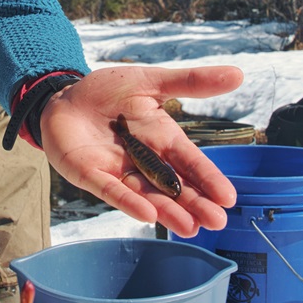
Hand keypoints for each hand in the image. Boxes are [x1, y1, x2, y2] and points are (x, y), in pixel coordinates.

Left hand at [38, 65, 242, 237]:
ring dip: (167, 212)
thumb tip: (238, 74)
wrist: (64, 96)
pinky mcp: (91, 175)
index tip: (228, 198)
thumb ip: (190, 82)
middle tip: (217, 222)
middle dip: (194, 204)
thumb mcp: (151, 82)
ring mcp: (118, 171)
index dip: (208, 178)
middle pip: (173, 186)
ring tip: (190, 228)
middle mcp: (144, 160)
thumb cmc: (108, 91)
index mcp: (162, 138)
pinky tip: (146, 214)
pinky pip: (111, 191)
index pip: (189, 161)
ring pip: (147, 195)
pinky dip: (128, 202)